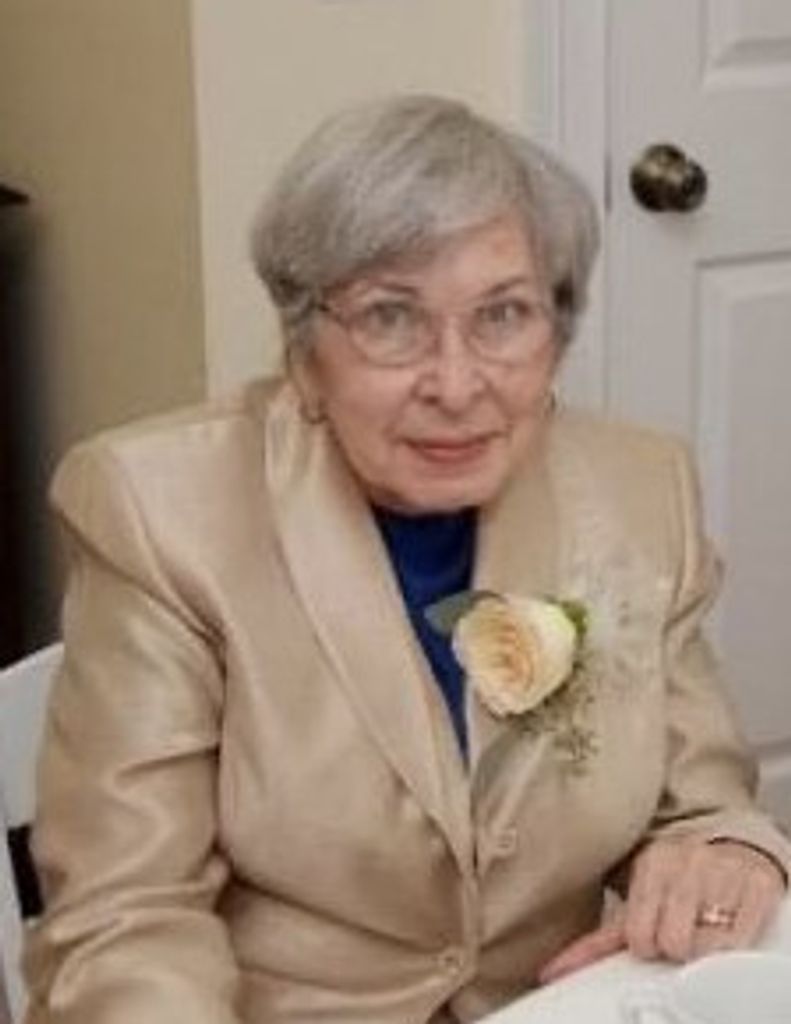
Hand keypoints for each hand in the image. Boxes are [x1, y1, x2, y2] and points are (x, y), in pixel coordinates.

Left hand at [537, 835, 784, 984]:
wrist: (730, 844)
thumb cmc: (678, 878)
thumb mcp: (639, 896)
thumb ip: (602, 935)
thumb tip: (555, 970)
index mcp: (651, 863)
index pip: (639, 933)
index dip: (646, 945)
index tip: (650, 939)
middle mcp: (686, 862)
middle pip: (672, 943)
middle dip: (674, 947)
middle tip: (679, 933)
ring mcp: (722, 872)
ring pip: (706, 946)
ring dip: (703, 948)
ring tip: (702, 929)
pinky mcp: (756, 885)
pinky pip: (741, 938)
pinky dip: (733, 943)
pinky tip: (726, 926)